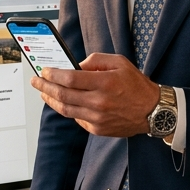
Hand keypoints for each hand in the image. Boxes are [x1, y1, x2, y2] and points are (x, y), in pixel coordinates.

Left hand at [32, 52, 159, 136]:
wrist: (153, 111)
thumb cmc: (137, 86)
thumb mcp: (119, 63)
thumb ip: (96, 61)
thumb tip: (76, 65)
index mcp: (105, 83)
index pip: (70, 78)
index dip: (54, 75)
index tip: (45, 71)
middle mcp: (99, 102)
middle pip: (63, 95)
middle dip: (45, 87)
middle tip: (36, 81)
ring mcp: (97, 118)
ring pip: (66, 109)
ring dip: (51, 100)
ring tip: (43, 92)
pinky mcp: (97, 129)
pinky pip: (76, 118)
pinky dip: (67, 109)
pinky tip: (62, 102)